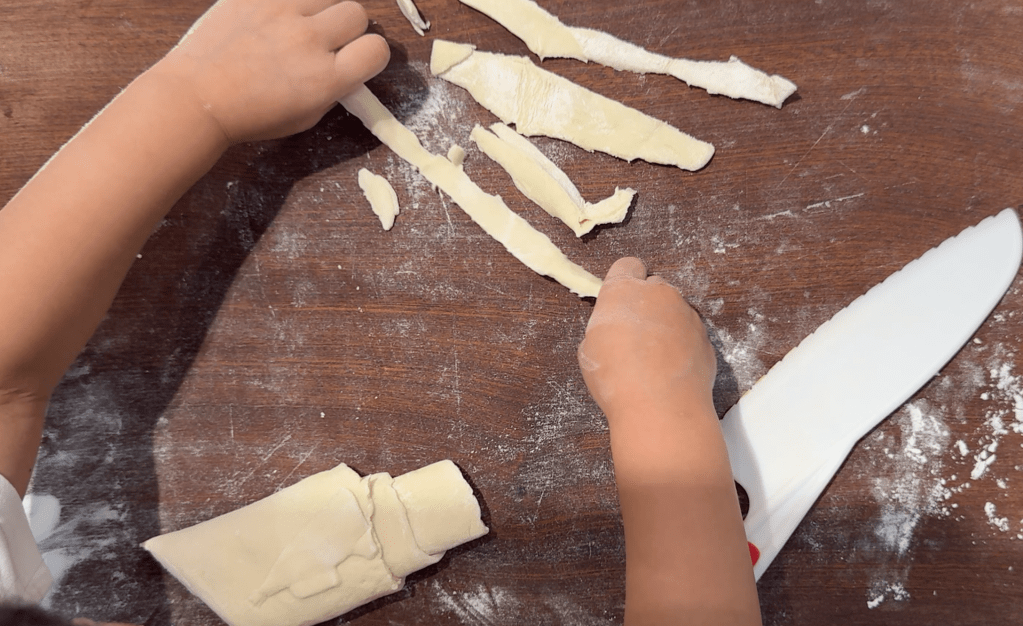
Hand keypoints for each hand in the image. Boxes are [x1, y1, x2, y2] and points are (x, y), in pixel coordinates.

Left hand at [155, 0, 389, 143]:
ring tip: (300, 25)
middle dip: (349, 27)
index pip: (376, 49)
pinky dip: (291, 4)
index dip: (372, 54)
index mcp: (326, 79)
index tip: (359, 58)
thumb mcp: (305, 117)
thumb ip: (332, 90)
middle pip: (357, 13)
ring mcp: (281, 12)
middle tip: (329, 39)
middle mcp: (310, 41)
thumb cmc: (250, 115)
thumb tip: (347, 69)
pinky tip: (279, 18)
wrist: (198, 98)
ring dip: (321, 9)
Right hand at [577, 257, 715, 419]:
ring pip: (674, 311)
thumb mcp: (591, 348)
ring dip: (665, 325)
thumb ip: (607, 326)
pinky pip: (690, 334)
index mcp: (625, 290)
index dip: (623, 282)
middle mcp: (659, 293)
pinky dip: (682, 346)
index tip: (620, 302)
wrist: (661, 406)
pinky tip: (670, 370)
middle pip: (654, 287)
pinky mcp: (705, 337)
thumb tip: (617, 330)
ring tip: (652, 358)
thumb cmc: (616, 376)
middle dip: (646, 304)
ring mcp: (687, 314)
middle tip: (634, 334)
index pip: (627, 266)